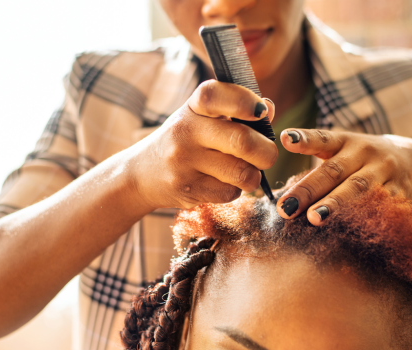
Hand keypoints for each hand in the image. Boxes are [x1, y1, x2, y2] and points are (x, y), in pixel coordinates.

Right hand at [128, 80, 276, 208]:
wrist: (142, 174)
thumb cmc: (185, 140)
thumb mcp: (204, 119)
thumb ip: (237, 111)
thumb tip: (269, 108)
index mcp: (192, 107)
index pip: (215, 95)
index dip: (244, 100)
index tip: (261, 111)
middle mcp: (185, 132)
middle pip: (241, 140)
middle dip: (266, 151)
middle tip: (267, 154)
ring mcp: (184, 162)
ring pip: (242, 172)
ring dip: (253, 175)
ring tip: (245, 171)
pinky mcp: (188, 190)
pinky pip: (230, 193)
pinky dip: (235, 190)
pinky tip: (222, 182)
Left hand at [276, 129, 411, 224]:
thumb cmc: (363, 163)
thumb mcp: (344, 155)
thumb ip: (317, 173)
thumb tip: (283, 200)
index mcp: (345, 142)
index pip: (322, 139)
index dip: (304, 139)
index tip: (285, 139)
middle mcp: (364, 153)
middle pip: (333, 171)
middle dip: (308, 190)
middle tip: (286, 207)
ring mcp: (384, 171)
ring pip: (358, 188)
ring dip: (335, 204)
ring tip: (315, 219)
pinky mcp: (401, 191)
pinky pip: (381, 206)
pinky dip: (365, 217)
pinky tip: (351, 230)